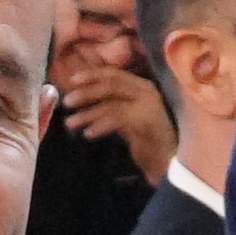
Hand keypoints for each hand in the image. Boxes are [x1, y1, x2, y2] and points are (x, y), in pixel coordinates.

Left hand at [57, 66, 172, 169]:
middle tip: (66, 102)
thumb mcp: (126, 117)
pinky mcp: (145, 122)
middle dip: (86, 92)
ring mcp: (147, 106)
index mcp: (142, 86)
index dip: (92, 75)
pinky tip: (88, 134)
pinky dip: (99, 125)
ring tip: (70, 123)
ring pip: (110, 104)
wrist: (169, 160)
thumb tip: (81, 98)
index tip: (71, 80)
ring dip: (87, 113)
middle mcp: (146, 91)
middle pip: (110, 85)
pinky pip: (116, 119)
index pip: (114, 74)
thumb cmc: (146, 139)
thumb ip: (111, 104)